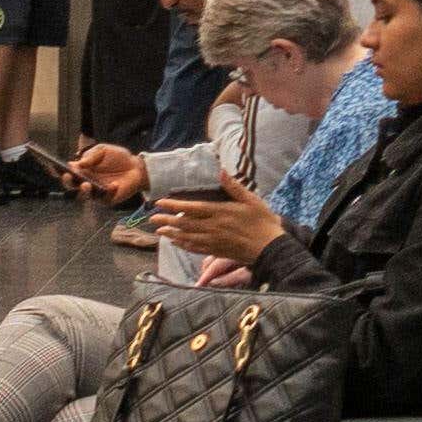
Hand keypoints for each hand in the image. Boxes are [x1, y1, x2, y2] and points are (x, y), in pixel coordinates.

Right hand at [65, 143, 146, 202]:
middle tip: (68, 175)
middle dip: (67, 182)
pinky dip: (109, 192)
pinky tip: (114, 185)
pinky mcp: (107, 199)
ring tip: (86, 184)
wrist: (136, 166)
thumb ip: (91, 155)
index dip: (57, 171)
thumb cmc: (117, 157)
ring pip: (84, 196)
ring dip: (83, 192)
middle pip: (71, 186)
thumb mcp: (103, 150)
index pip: (66, 172)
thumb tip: (78, 163)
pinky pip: (105, 198)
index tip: (52, 166)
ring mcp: (95, 193)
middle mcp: (85, 183)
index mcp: (81, 171)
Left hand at [151, 189, 275, 265]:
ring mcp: (213, 241)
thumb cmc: (262, 221)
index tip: (160, 202)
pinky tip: (176, 243)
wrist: (269, 247)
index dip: (174, 205)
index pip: (192, 208)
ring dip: (171, 233)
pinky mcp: (216, 251)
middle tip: (152, 218)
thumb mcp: (251, 200)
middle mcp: (213, 227)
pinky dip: (183, 245)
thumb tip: (221, 171)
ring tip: (159, 230)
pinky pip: (195, 248)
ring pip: (187, 237)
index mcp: (221, 212)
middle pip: (185, 224)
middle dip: (167, 220)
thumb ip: (234, 187)